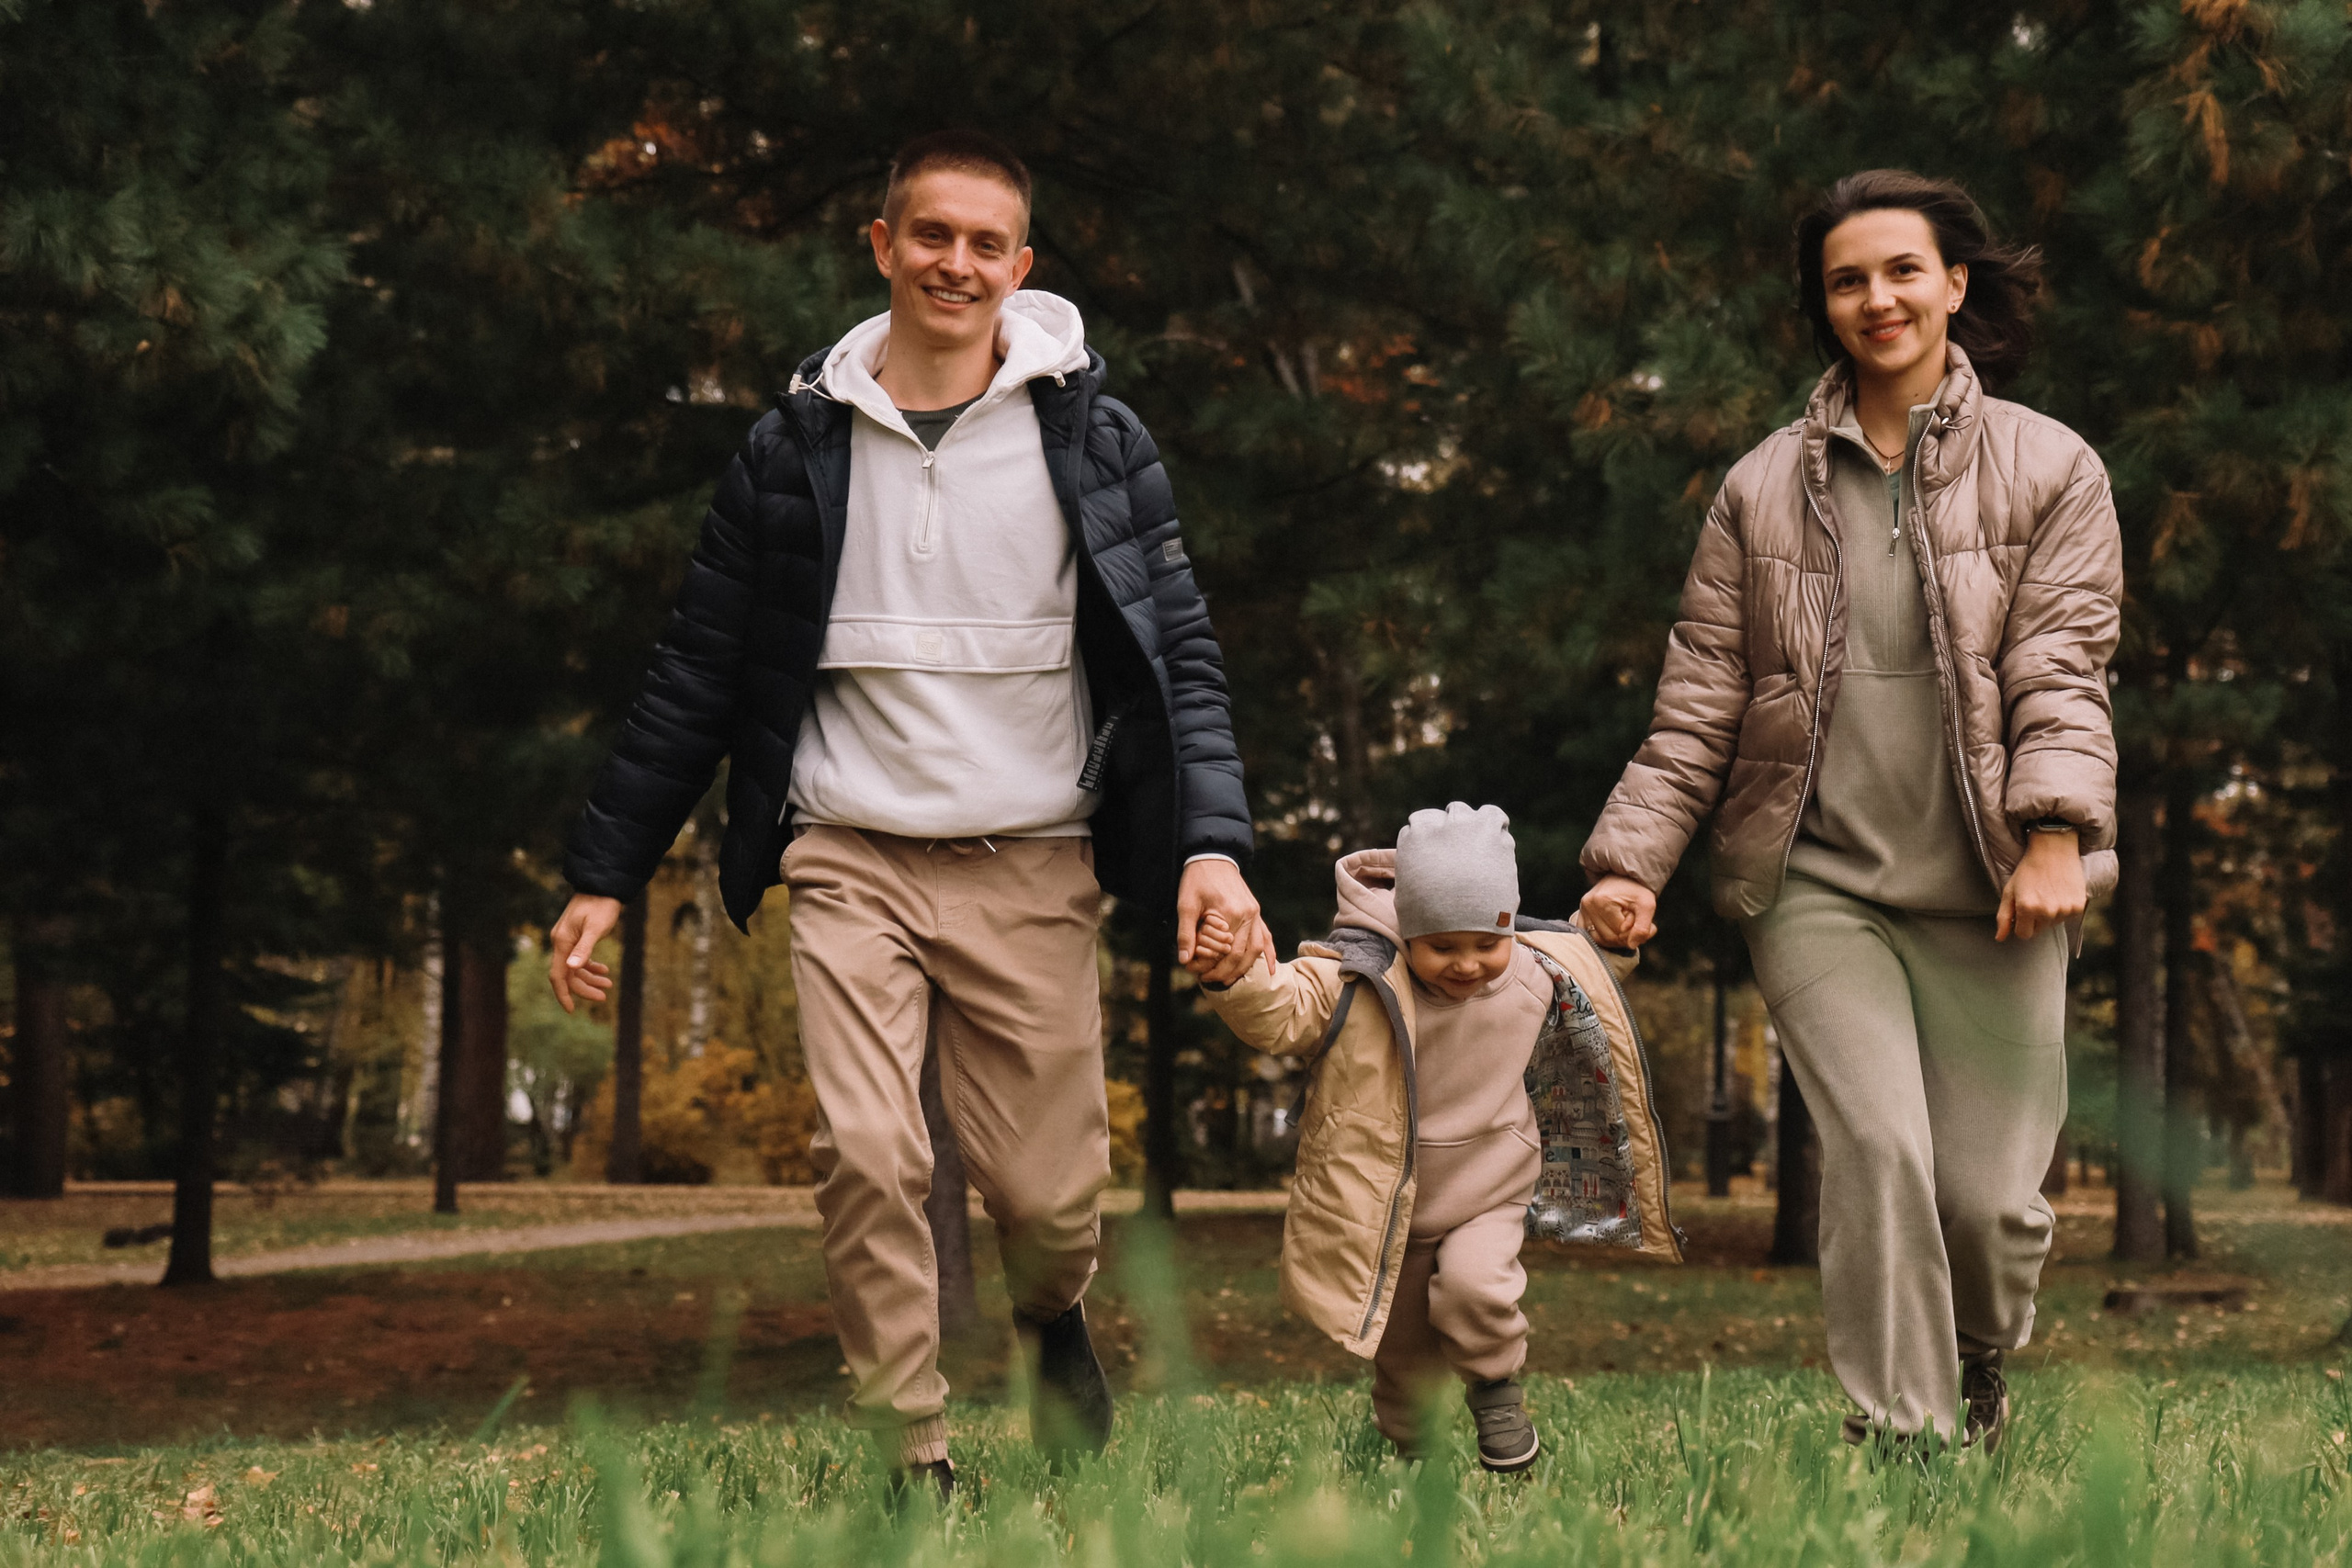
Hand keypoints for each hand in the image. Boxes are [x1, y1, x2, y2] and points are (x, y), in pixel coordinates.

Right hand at [547, 893, 622, 1011]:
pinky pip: (579, 957)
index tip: (571, 1010)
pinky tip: (604, 969)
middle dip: (584, 987)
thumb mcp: (595, 928)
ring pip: (575, 967)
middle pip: (568, 974)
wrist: (603, 885)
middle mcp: (561, 941)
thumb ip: (584, 949)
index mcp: (562, 942)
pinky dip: (590, 966)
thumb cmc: (601, 905)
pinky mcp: (576, 935)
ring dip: (590, 977)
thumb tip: (571, 968)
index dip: (563, 994)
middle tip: (604, 996)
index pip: (558, 975)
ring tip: (609, 984)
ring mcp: (568, 938)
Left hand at [1177, 858, 1274, 983]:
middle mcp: (1248, 915)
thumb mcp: (1186, 904)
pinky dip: (1269, 954)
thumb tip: (1185, 960)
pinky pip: (1266, 936)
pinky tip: (1270, 969)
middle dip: (1227, 972)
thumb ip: (1186, 932)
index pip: (1225, 952)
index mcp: (1231, 913)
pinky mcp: (1256, 911)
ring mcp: (1255, 913)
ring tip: (1230, 979)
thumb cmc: (1197, 879)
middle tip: (1210, 981)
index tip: (1198, 975)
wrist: (1212, 856)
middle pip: (1242, 954)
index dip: (1213, 968)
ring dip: (1245, 967)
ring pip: (1256, 949)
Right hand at [1578, 875, 1658, 948]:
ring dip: (1616, 937)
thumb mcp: (1647, 904)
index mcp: (1603, 901)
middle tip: (1633, 920)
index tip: (1638, 916)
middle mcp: (1588, 905)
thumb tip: (1632, 945)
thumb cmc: (1637, 889)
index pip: (1621, 933)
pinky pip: (1590, 936)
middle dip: (1625, 935)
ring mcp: (1582, 910)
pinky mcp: (1580, 915)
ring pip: (1600, 940)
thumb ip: (1643, 927)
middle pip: (1609, 938)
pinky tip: (1612, 928)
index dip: (1634, 930)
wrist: (1624, 876)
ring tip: (1623, 922)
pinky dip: (1603, 937)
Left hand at [1997, 829, 2085, 941]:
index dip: (2021, 924)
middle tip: (2036, 897)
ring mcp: (2064, 910)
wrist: (2054, 850)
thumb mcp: (2010, 890)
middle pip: (2039, 930)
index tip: (2022, 912)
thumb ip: (2004, 916)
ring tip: (2048, 893)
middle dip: (2035, 919)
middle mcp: (2047, 912)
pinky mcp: (2078, 906)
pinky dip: (2063, 909)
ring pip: (2053, 924)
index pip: (2023, 934)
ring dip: (2050, 914)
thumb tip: (2000, 938)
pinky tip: (2060, 893)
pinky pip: (2067, 917)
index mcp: (2027, 908)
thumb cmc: (2028, 870)